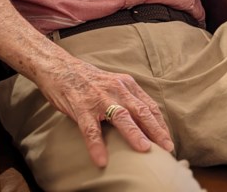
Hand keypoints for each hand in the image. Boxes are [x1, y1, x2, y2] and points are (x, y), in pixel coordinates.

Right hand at [36, 59, 174, 167]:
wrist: (59, 67)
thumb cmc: (87, 80)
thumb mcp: (113, 84)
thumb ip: (126, 98)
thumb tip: (143, 122)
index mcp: (126, 84)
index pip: (148, 106)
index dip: (160, 123)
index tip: (167, 139)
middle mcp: (116, 89)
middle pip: (140, 111)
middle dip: (155, 130)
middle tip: (166, 147)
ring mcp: (99, 98)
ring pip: (120, 117)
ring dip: (134, 133)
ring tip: (143, 149)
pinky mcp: (81, 107)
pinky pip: (90, 129)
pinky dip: (96, 145)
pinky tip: (101, 159)